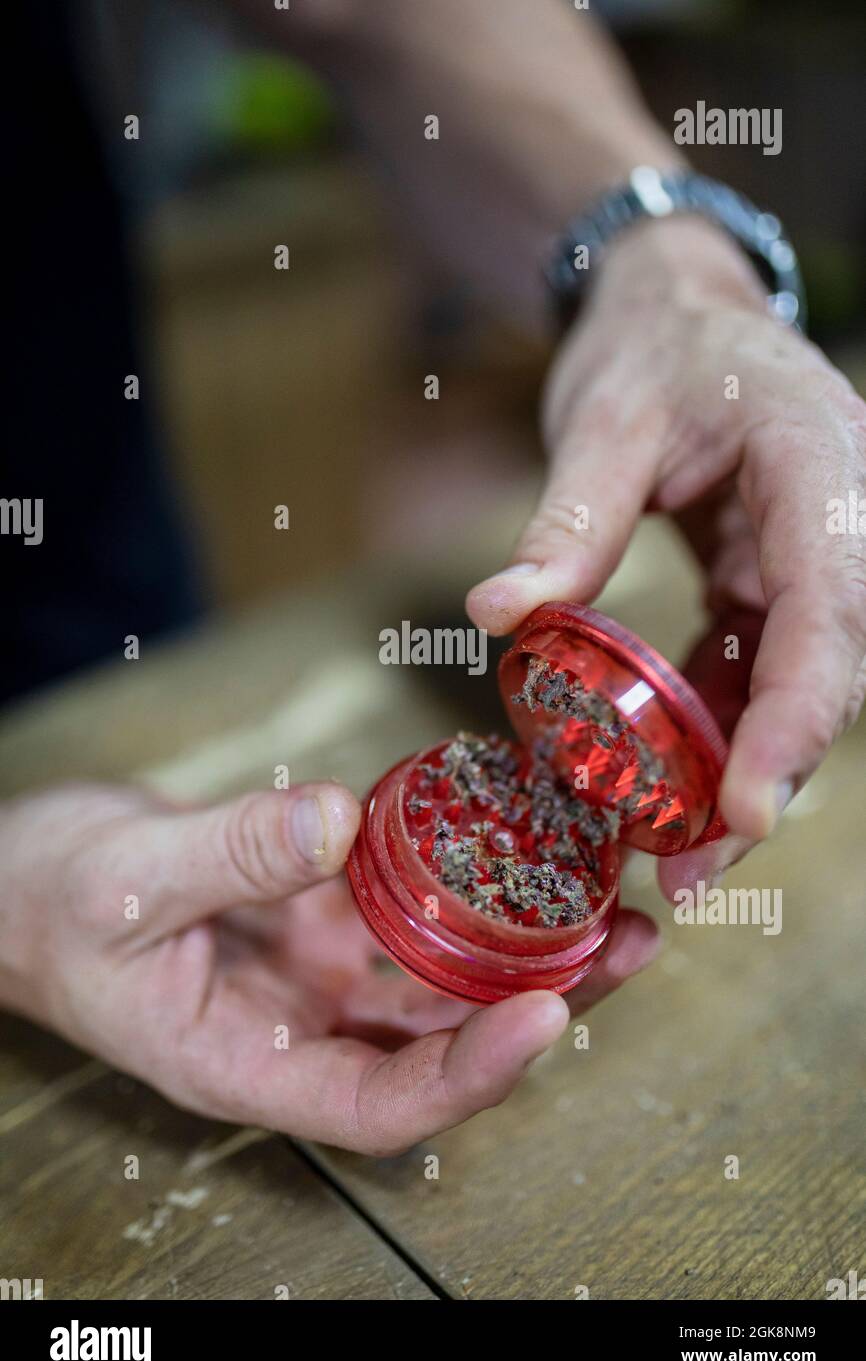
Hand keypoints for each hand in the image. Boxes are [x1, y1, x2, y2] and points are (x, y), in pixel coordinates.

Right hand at [0, 782, 656, 1154]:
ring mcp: (313, 972)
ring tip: (607, 900)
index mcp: (246, 1063)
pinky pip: (403, 907)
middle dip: (538, 1006)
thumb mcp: (126, 881)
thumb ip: (231, 855)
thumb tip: (340, 822)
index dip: (471, 1076)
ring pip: (437, 978)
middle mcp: (298, 1029)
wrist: (18, 881)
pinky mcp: (318, 914)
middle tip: (623, 946)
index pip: (379, 1106)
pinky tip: (513, 841)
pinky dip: (461, 882)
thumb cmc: (46, 907)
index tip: (547, 1016)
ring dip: (521, 946)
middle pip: (437, 1047)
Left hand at [467, 216, 865, 884]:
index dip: (797, 719)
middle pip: (825, 673)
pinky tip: (658, 786)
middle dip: (766, 776)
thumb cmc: (651, 346)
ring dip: (738, 772)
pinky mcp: (768, 588)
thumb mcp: (603, 418)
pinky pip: (751, 671)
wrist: (673, 314)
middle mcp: (837, 528)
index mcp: (820, 471)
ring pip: (793, 688)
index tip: (748, 808)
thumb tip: (499, 615)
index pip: (831, 612)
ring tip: (672, 858)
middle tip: (691, 870)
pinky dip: (709, 730)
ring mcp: (808, 563)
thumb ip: (569, 522)